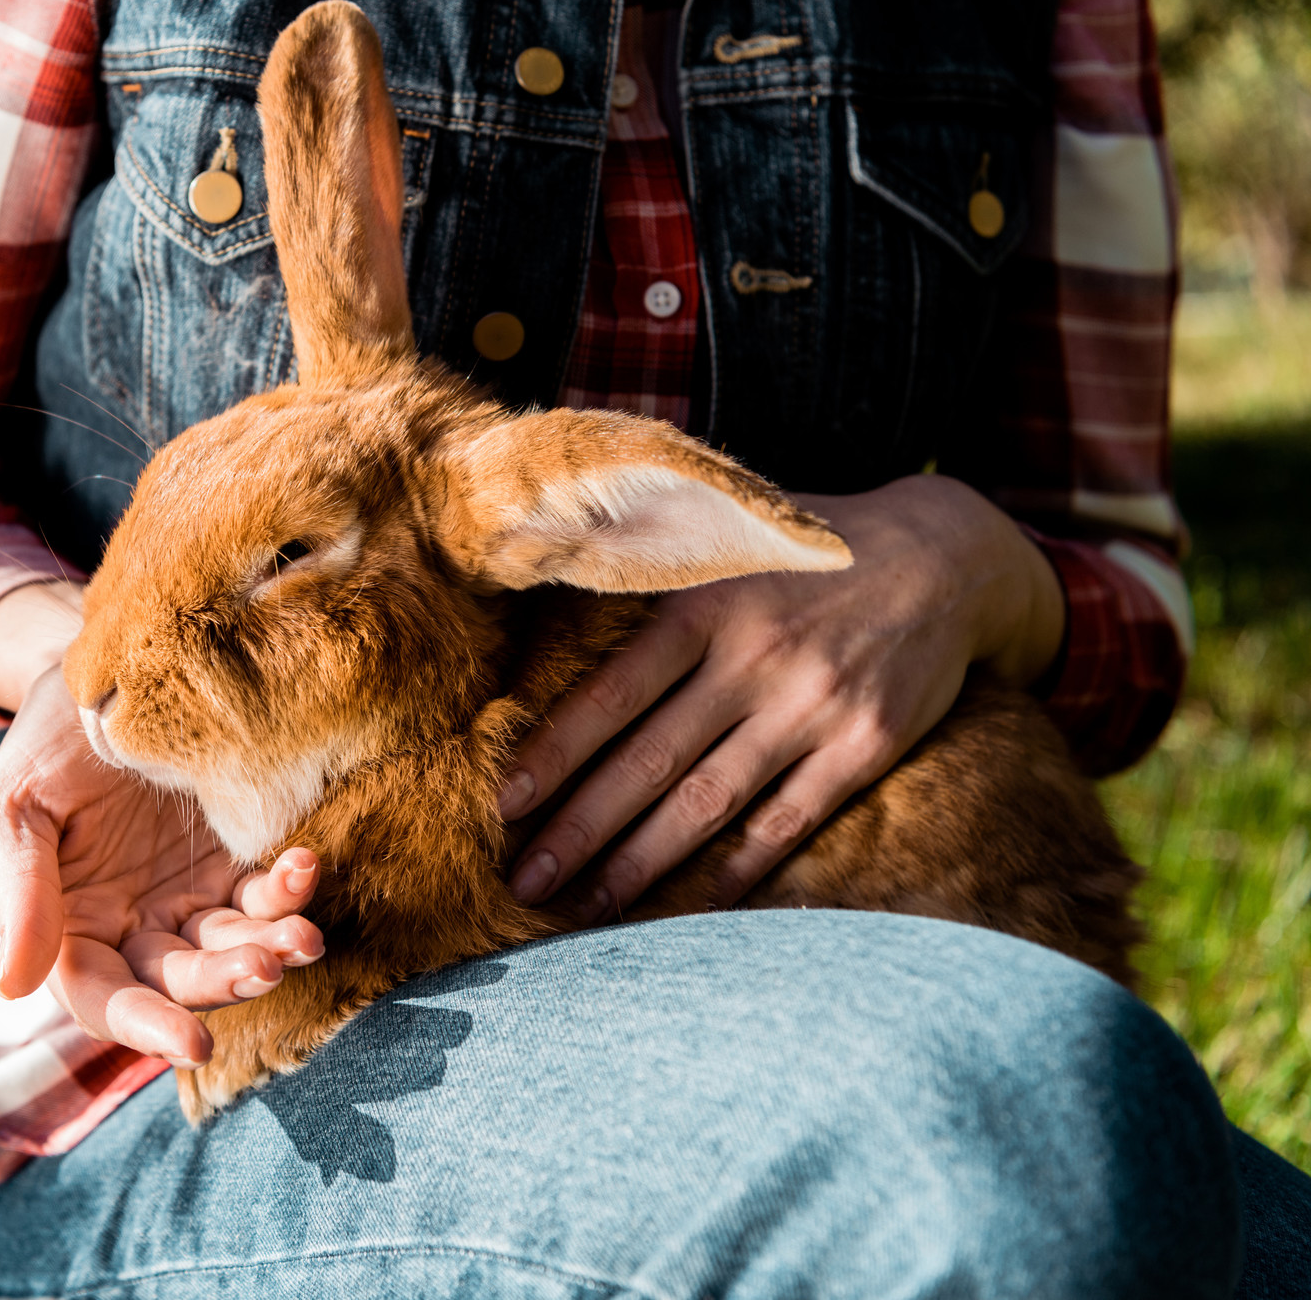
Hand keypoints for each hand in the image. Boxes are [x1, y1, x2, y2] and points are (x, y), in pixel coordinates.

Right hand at [0, 664, 325, 1067]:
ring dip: (270, 949)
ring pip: (232, 945)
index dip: (147, 1025)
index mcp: (72, 931)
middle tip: (264, 967)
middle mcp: (135, 929)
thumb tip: (11, 988)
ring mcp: (189, 898)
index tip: (195, 1043)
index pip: (105, 999)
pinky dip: (287, 889)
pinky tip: (302, 865)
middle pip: (181, 980)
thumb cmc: (43, 746)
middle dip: (225, 981)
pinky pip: (264, 891)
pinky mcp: (232, 862)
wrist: (98, 677)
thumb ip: (21, 895)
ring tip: (302, 937)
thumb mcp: (15, 810)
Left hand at [499, 473, 1065, 921]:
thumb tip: (540, 591)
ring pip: (708, 802)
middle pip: (648, 761)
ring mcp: (812, 707)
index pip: (610, 694)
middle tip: (521, 880)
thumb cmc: (807, 554)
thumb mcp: (726, 542)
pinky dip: (736, 867)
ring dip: (640, 863)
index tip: (498, 802)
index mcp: (705, 605)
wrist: (949, 556)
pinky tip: (689, 905)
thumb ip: (651, 577)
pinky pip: (787, 821)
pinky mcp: (865, 746)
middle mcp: (754, 657)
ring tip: (585, 905)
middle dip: (577, 828)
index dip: (552, 752)